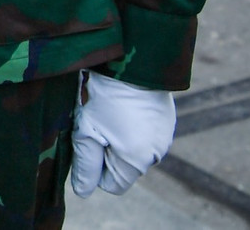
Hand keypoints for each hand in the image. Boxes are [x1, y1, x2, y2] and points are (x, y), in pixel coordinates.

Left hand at [70, 71, 175, 196]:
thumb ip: (85, 166)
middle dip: (106, 151)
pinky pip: (143, 133)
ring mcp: (164, 136)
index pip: (112, 185)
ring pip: (132, 148)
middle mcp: (156, 153)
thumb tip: (84, 191)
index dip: (95, 168)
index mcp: (136, 161)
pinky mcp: (166, 120)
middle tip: (95, 121)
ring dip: (118, 137)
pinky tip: (122, 103)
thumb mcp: (86, 131)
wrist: (131, 58)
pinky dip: (131, 124)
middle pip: (123, 167)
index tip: (88, 141)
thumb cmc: (104, 95)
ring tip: (108, 109)